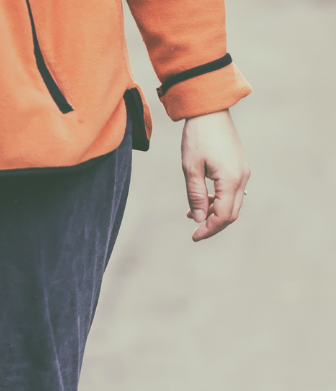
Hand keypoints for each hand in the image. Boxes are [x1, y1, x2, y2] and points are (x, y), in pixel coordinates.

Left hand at [181, 109, 249, 241]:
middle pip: (231, 213)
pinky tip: (201, 202)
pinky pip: (231, 192)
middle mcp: (242, 177)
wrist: (210, 111)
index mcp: (230, 180)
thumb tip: (198, 218)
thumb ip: (195, 196)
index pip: (223, 216)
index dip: (209, 229)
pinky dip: (218, 201)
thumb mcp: (190, 169)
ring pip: (232, 203)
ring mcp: (242, 172)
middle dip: (213, 225)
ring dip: (214, 213)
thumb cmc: (197, 138)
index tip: (194, 236)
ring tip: (192, 215)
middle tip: (195, 232)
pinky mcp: (239, 166)